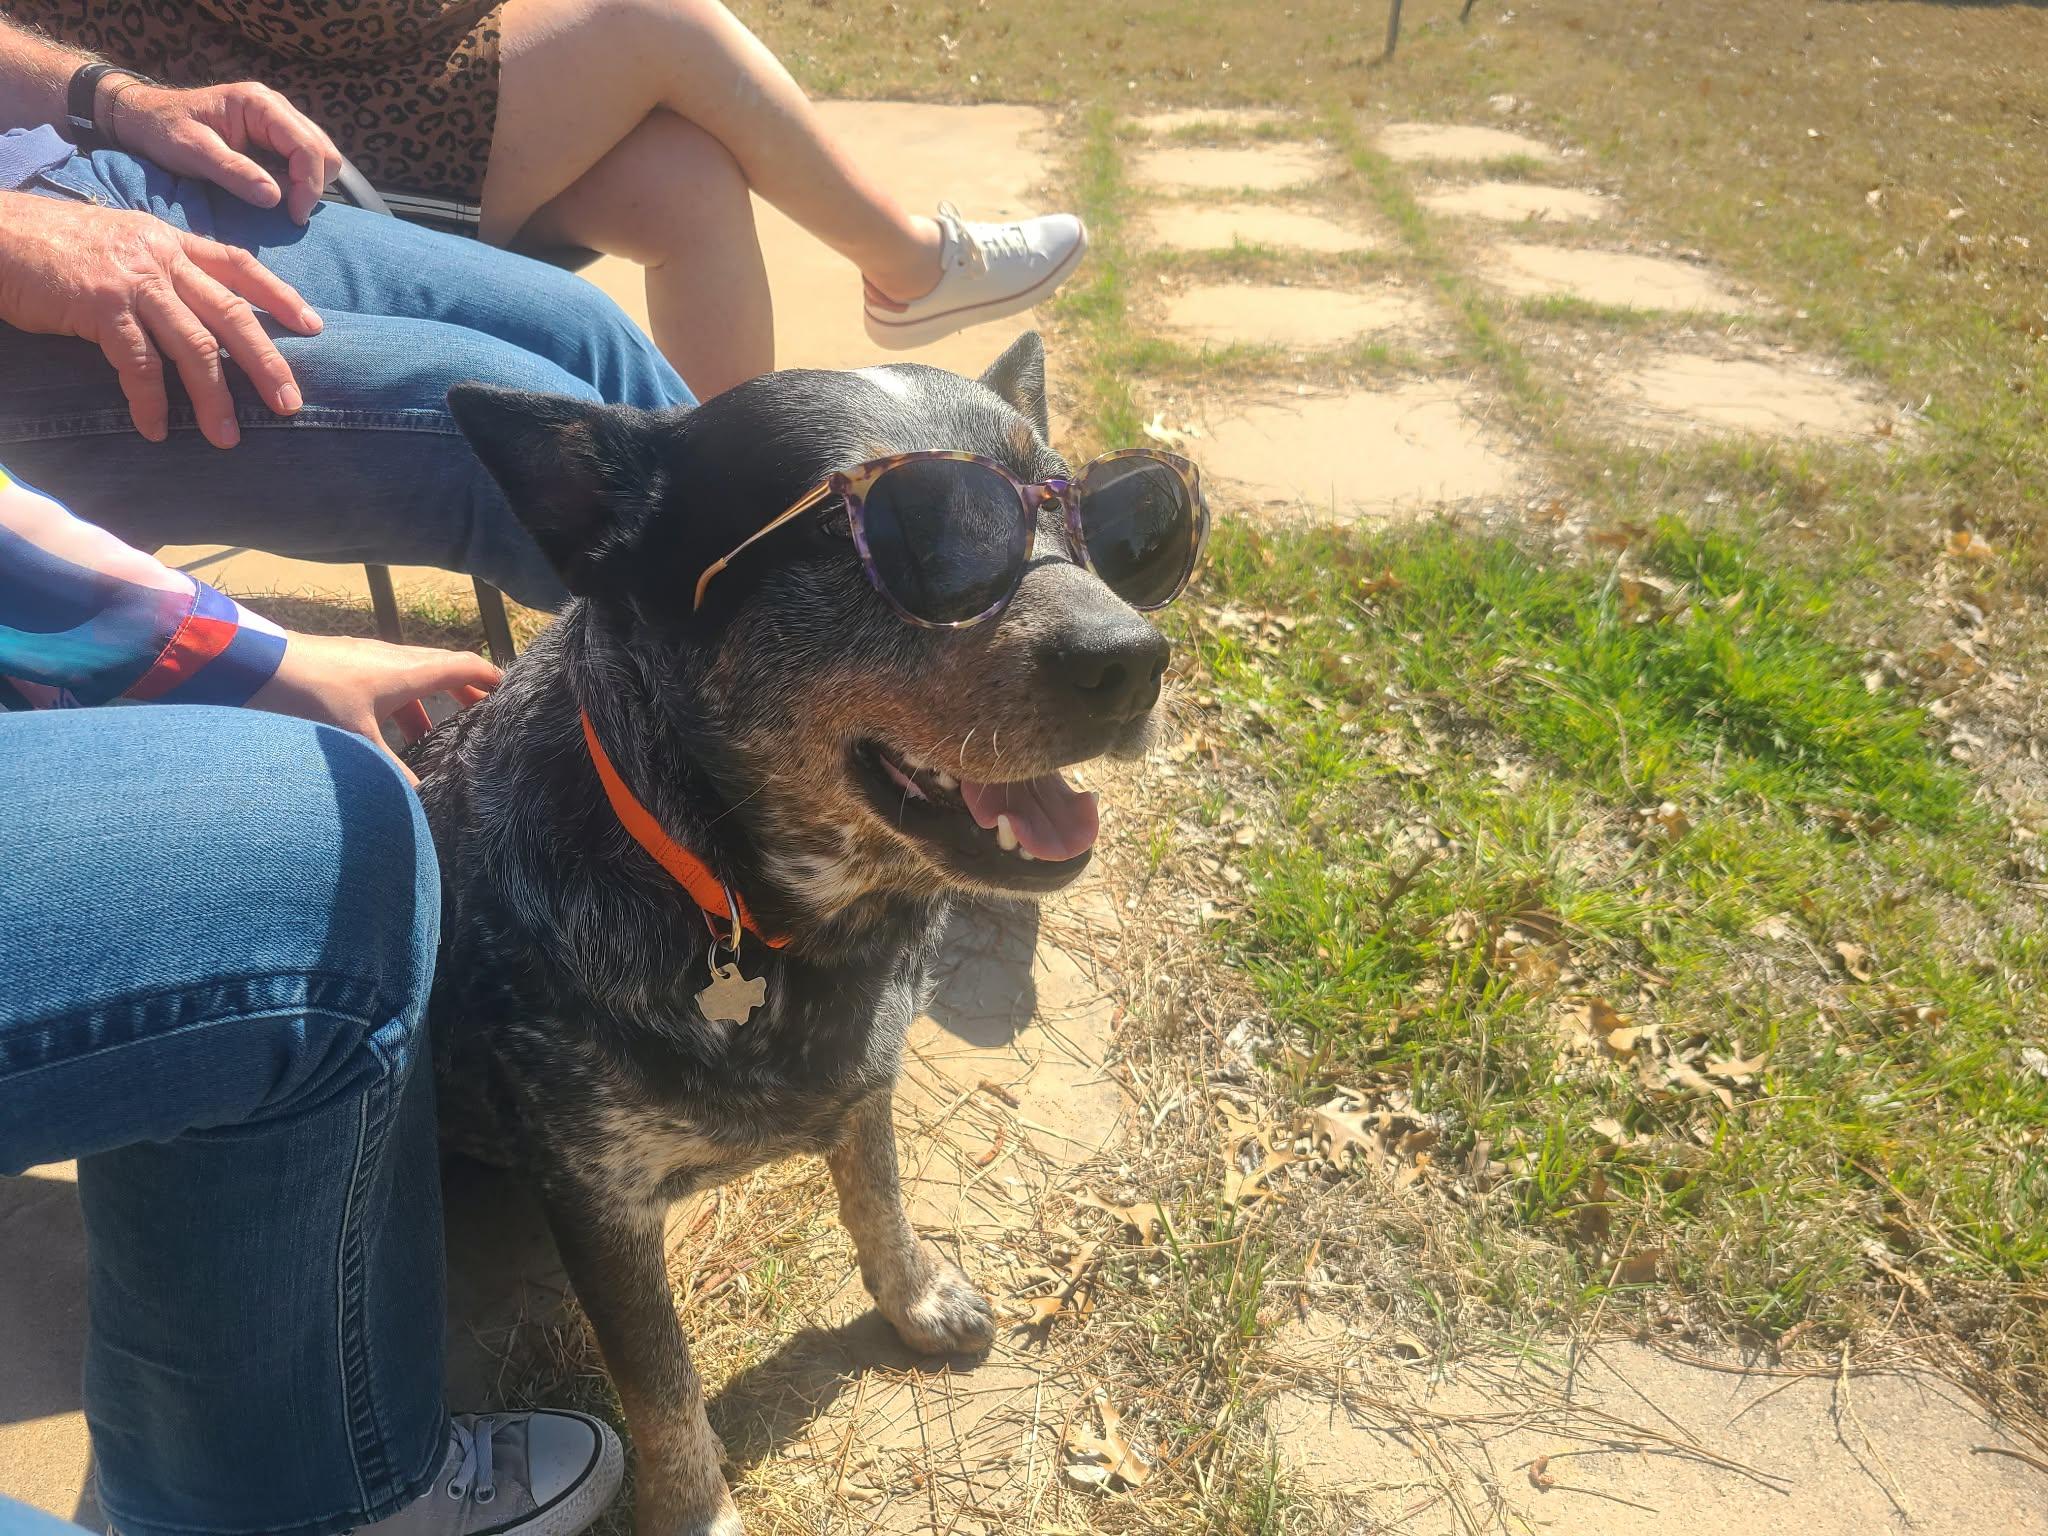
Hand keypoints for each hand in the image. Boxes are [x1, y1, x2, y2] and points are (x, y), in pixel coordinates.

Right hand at [0, 193, 320, 446]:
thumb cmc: (51, 249)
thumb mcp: (119, 247)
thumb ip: (160, 274)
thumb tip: (196, 316)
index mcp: (169, 241)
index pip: (240, 265)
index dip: (280, 295)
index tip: (314, 326)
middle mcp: (160, 256)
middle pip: (232, 313)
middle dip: (266, 362)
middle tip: (290, 403)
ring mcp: (132, 280)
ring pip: (194, 345)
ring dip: (214, 398)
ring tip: (226, 437)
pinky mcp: (100, 307)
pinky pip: (138, 365)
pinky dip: (150, 402)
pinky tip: (155, 428)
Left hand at [106, 80, 342, 224]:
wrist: (145, 118)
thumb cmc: (164, 130)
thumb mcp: (194, 152)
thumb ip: (234, 172)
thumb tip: (276, 197)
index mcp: (259, 104)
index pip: (307, 147)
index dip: (308, 185)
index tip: (293, 216)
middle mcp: (276, 107)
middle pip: (323, 151)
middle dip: (313, 185)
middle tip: (288, 212)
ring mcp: (278, 120)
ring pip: (320, 156)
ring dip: (307, 184)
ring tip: (280, 202)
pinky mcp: (275, 135)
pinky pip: (304, 160)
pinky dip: (298, 181)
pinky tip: (274, 191)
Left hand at [249, 632, 501, 782]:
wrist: (257, 666)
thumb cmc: (312, 699)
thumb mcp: (356, 742)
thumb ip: (390, 772)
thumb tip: (422, 799)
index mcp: (407, 671)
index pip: (463, 667)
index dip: (489, 679)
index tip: (509, 691)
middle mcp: (393, 658)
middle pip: (442, 669)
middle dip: (465, 691)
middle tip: (481, 714)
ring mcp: (368, 657)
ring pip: (413, 675)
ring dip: (429, 700)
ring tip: (434, 732)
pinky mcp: (345, 663)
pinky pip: (388, 678)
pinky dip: (401, 700)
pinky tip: (385, 727)